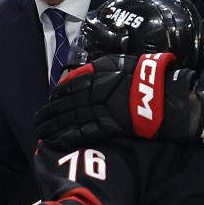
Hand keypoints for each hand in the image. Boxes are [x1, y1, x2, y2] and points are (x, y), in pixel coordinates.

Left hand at [34, 53, 199, 150]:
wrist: (166, 96)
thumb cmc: (146, 76)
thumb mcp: (120, 62)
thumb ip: (96, 68)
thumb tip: (76, 75)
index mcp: (96, 75)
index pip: (68, 87)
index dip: (56, 97)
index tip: (50, 102)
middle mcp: (94, 92)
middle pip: (64, 104)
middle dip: (48, 114)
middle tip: (37, 121)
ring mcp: (99, 110)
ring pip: (68, 118)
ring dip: (51, 126)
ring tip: (40, 132)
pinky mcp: (107, 126)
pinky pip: (81, 132)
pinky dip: (65, 137)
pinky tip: (53, 141)